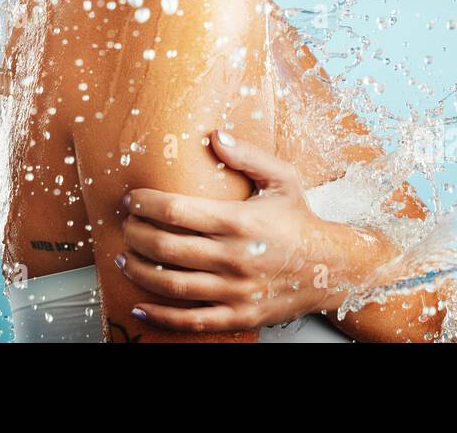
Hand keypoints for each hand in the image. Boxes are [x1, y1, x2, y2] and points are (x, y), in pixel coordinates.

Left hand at [114, 129, 346, 332]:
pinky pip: (191, 321)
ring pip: (172, 284)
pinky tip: (139, 308)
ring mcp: (235, 291)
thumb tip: (214, 135)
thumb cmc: (300, 221)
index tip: (131, 200)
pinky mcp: (238, 316)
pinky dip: (160, 317)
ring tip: (125, 259)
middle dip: (135, 235)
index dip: (145, 204)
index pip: (175, 211)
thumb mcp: (281, 179)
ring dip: (140, 272)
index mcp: (238, 221)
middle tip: (125, 226)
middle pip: (166, 247)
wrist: (332, 268)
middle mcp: (233, 257)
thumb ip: (247, 155)